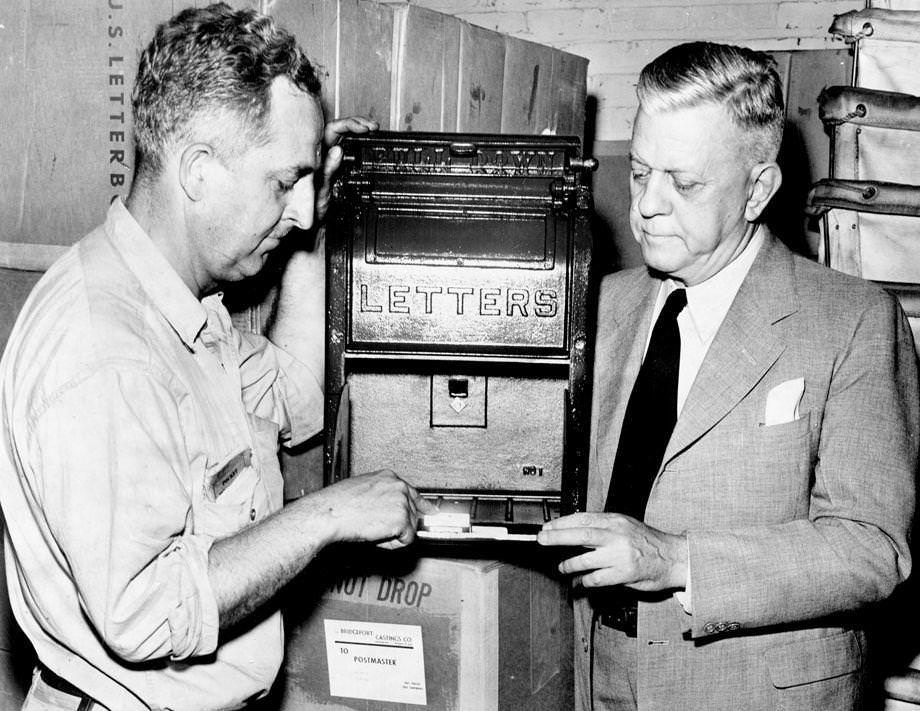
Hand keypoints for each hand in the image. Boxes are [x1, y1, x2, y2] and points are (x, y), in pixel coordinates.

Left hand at [315, 115, 377, 220]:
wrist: (314, 219)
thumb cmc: (313, 205)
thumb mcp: (322, 187)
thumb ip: (328, 169)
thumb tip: (338, 150)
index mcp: (318, 153)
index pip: (333, 130)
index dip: (348, 125)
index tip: (363, 128)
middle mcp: (324, 152)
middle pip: (340, 128)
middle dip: (357, 124)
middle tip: (373, 127)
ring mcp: (331, 157)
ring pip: (345, 136)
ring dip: (359, 130)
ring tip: (373, 129)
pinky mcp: (338, 164)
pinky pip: (348, 148)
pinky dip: (359, 142)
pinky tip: (367, 138)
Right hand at [316, 469, 434, 549]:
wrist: (331, 513)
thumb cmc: (338, 504)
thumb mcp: (362, 489)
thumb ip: (381, 495)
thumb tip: (387, 508)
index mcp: (389, 477)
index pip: (413, 493)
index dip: (421, 506)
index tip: (430, 512)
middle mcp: (399, 487)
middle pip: (413, 513)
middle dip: (400, 525)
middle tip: (379, 529)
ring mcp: (402, 502)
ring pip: (410, 527)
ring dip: (395, 535)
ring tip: (373, 531)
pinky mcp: (402, 519)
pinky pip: (406, 539)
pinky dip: (393, 544)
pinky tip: (377, 537)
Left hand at [536, 513, 687, 591]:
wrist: (674, 557)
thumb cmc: (647, 542)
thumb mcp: (625, 525)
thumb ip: (602, 527)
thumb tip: (572, 530)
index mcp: (616, 521)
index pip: (583, 518)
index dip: (562, 523)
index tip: (547, 527)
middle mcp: (617, 535)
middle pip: (581, 534)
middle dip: (557, 536)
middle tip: (542, 539)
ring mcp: (620, 555)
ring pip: (586, 559)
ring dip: (569, 564)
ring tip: (562, 567)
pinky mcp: (625, 574)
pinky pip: (597, 578)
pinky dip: (586, 580)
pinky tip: (582, 581)